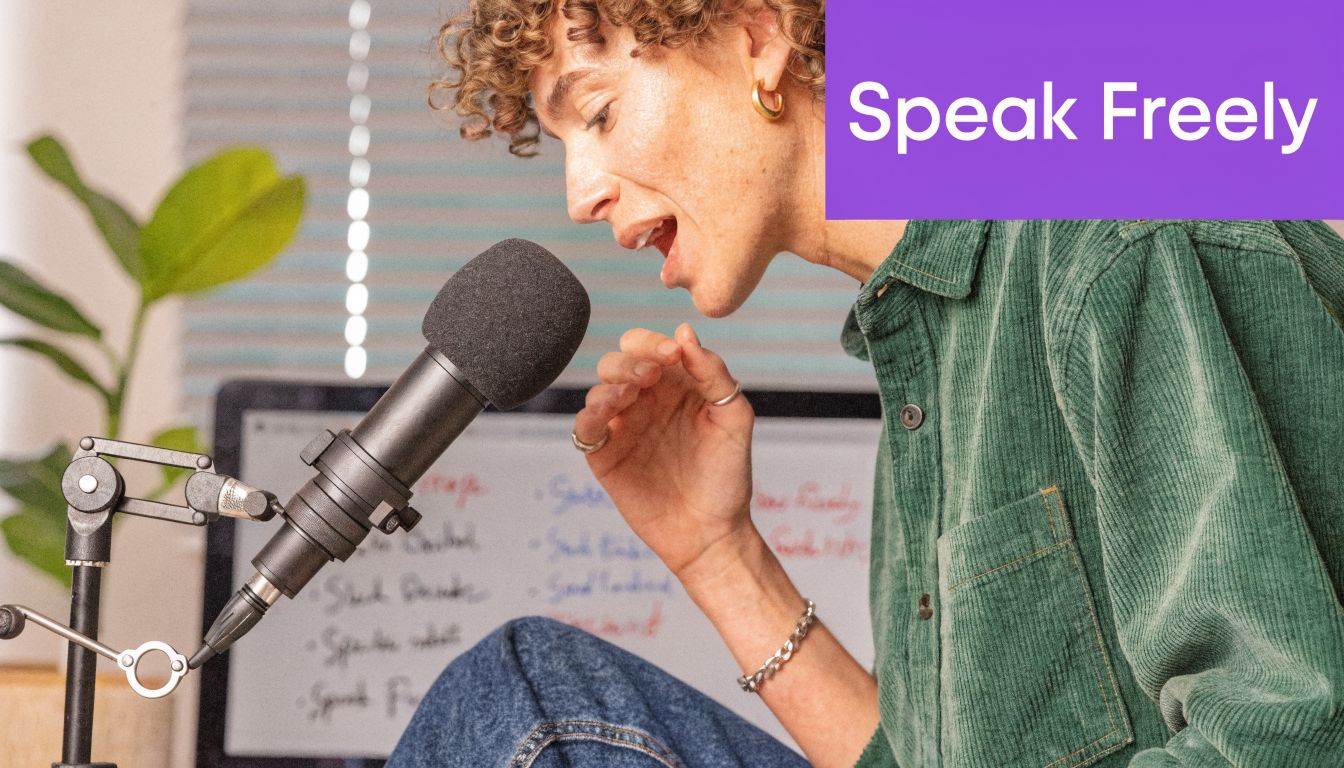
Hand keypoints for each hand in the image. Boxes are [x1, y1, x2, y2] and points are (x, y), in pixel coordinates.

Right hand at [572, 323, 754, 580]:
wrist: (710, 532)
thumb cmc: (727, 476)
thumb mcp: (733, 418)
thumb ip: (712, 372)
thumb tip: (684, 330)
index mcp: (677, 385)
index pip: (651, 347)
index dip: (654, 342)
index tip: (670, 355)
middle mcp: (646, 401)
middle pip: (619, 360)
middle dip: (630, 360)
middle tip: (650, 376)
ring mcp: (623, 427)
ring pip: (600, 387)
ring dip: (611, 382)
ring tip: (629, 393)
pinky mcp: (604, 455)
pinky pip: (585, 426)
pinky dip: (589, 414)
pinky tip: (605, 412)